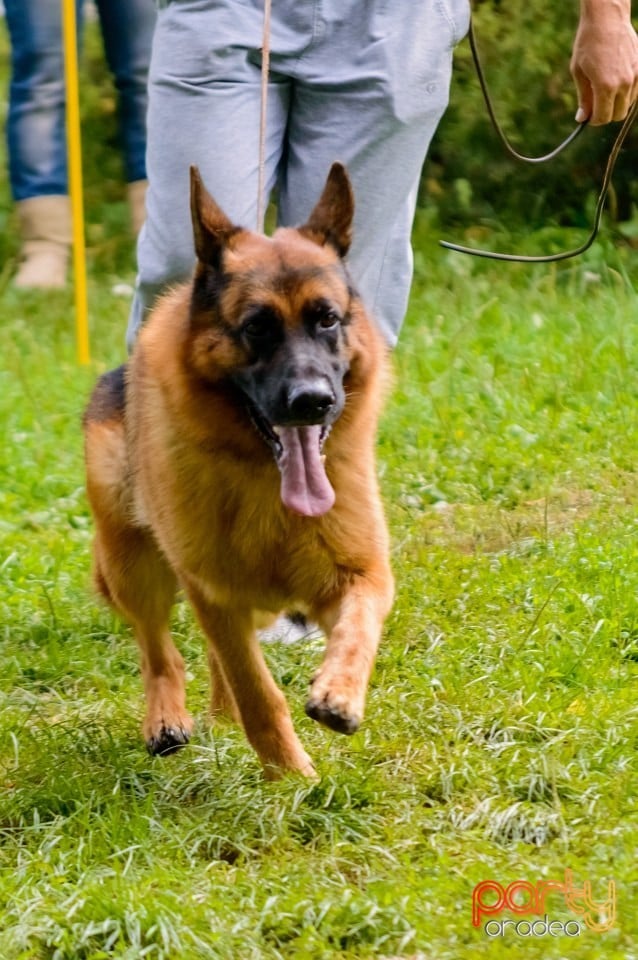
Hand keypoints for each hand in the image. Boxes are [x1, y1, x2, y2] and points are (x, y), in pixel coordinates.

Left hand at [571, 0, 637, 124]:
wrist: (607, 19)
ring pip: (628, 104)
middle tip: (596, 106)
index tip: (589, 116)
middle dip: (606, 114)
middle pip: (618, 115)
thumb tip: (582, 119)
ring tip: (605, 88)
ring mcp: (636, 75)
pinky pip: (635, 91)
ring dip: (616, 103)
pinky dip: (626, 92)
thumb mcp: (579, 72)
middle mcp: (624, 83)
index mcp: (606, 86)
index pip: (603, 118)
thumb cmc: (588, 44)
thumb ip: (583, 98)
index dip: (594, 120)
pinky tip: (616, 81)